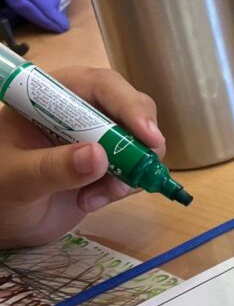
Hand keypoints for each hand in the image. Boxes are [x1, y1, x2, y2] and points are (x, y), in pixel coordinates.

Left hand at [0, 66, 164, 248]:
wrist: (1, 219)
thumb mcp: (17, 177)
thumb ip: (53, 166)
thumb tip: (98, 155)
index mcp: (54, 96)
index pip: (100, 86)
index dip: (128, 104)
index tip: (147, 135)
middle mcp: (81, 111)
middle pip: (130, 108)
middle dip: (140, 138)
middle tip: (144, 166)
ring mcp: (96, 139)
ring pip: (138, 142)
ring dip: (130, 171)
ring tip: (98, 197)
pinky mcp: (106, 166)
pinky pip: (132, 170)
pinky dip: (121, 188)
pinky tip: (89, 203)